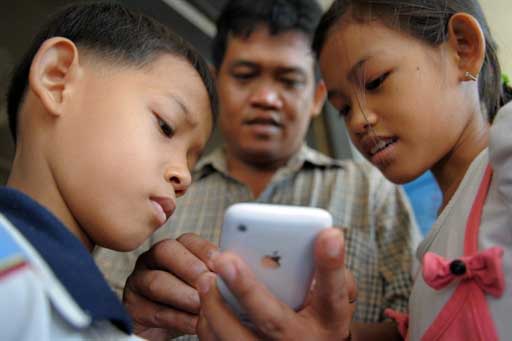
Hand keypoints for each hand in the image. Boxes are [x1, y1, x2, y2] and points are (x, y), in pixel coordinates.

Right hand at [123, 233, 217, 339]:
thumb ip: (217, 273)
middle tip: (210, 283)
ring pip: (156, 281)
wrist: (172, 326)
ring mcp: (139, 280)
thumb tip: (240, 269)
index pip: (188, 240)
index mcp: (176, 248)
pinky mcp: (132, 306)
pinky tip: (194, 324)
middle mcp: (154, 259)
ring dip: (183, 295)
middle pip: (166, 251)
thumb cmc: (194, 300)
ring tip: (203, 306)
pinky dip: (177, 318)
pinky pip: (153, 310)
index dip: (205, 250)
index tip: (221, 263)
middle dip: (190, 268)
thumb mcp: (207, 284)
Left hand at [196, 228, 356, 339]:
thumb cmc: (318, 316)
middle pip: (273, 319)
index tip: (329, 235)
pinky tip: (207, 300)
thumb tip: (324, 237)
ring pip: (237, 339)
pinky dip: (209, 324)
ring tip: (205, 279)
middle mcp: (300, 340)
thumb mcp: (336, 295)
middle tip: (225, 260)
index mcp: (327, 320)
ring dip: (216, 308)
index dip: (331, 264)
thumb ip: (330, 270)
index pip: (333, 292)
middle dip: (247, 288)